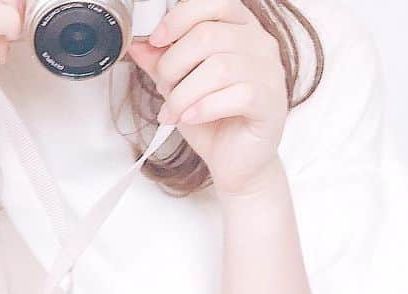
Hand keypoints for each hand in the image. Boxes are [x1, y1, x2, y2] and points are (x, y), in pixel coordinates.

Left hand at [128, 0, 287, 197]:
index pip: (213, 2)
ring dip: (184, 93)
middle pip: (208, 35)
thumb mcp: (180, 88)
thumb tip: (137, 43)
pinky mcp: (271, 102)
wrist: (236, 164)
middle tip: (163, 87)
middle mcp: (260, 43)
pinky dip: (203, 108)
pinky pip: (236, 96)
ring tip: (172, 112)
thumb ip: (161, 63)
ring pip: (219, 68)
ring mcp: (269, 72)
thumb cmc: (213, 123)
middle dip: (174, 64)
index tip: (155, 41)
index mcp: (240, 28)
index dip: (179, 18)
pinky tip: (190, 119)